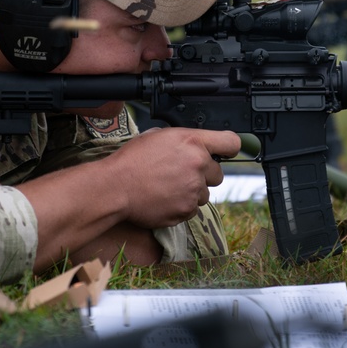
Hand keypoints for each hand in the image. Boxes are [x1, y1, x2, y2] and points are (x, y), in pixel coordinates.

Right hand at [106, 127, 240, 228]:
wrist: (115, 187)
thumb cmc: (132, 160)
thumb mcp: (158, 136)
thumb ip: (183, 139)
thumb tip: (194, 145)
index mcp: (193, 142)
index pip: (231, 143)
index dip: (228, 148)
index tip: (224, 152)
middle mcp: (198, 166)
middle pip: (218, 173)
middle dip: (204, 174)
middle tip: (182, 173)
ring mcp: (193, 191)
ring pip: (205, 193)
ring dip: (192, 192)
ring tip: (168, 187)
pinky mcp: (186, 211)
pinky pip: (192, 209)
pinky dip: (182, 206)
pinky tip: (164, 198)